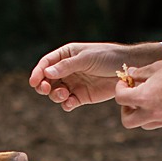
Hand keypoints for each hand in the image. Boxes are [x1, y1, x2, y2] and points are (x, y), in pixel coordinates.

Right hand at [29, 41, 161, 110]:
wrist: (127, 69)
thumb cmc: (107, 57)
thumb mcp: (86, 58)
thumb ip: (67, 66)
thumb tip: (47, 73)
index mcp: (66, 56)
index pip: (46, 64)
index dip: (37, 72)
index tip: (34, 82)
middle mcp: (67, 70)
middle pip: (46, 80)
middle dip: (42, 86)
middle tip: (44, 89)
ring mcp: (73, 84)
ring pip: (55, 93)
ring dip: (55, 95)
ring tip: (64, 94)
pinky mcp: (81, 96)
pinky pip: (68, 103)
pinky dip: (66, 104)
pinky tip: (70, 102)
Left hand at [115, 55, 161, 129]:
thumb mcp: (157, 66)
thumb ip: (140, 73)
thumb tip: (130, 74)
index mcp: (145, 97)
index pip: (120, 98)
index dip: (120, 88)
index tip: (126, 83)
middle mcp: (154, 113)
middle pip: (128, 122)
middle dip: (126, 110)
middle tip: (132, 99)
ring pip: (146, 124)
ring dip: (143, 114)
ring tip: (150, 100)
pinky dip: (161, 114)